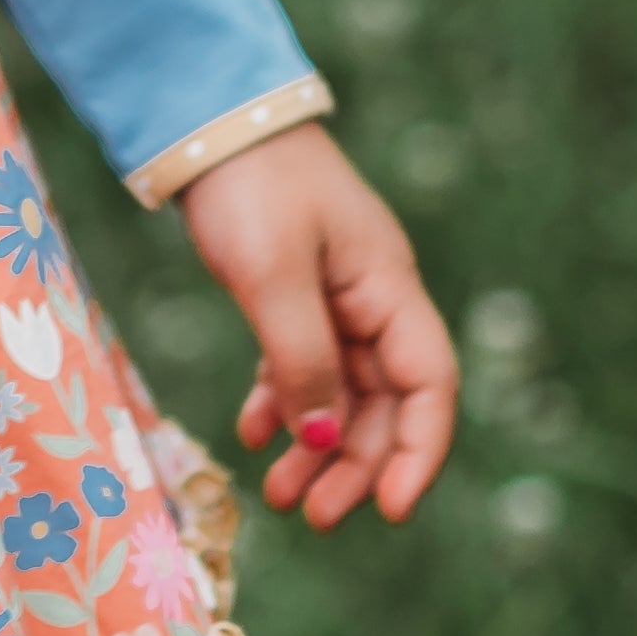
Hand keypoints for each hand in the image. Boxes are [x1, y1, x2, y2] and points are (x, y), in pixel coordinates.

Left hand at [179, 120, 456, 526]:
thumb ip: (302, 358)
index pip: (429, 386)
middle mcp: (372, 298)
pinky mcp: (290, 289)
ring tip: (278, 497)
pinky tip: (253, 435)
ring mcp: (332, 295)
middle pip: (383, 401)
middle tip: (314, 518)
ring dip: (314, 445)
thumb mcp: (273, 276)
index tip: (389, 509)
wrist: (207, 117)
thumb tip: (320, 440)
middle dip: (354, 464)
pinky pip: (299, 362)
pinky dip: (281, 400)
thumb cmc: (250, 186)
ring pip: (338, 390)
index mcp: (389, 288)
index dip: (417, 452)